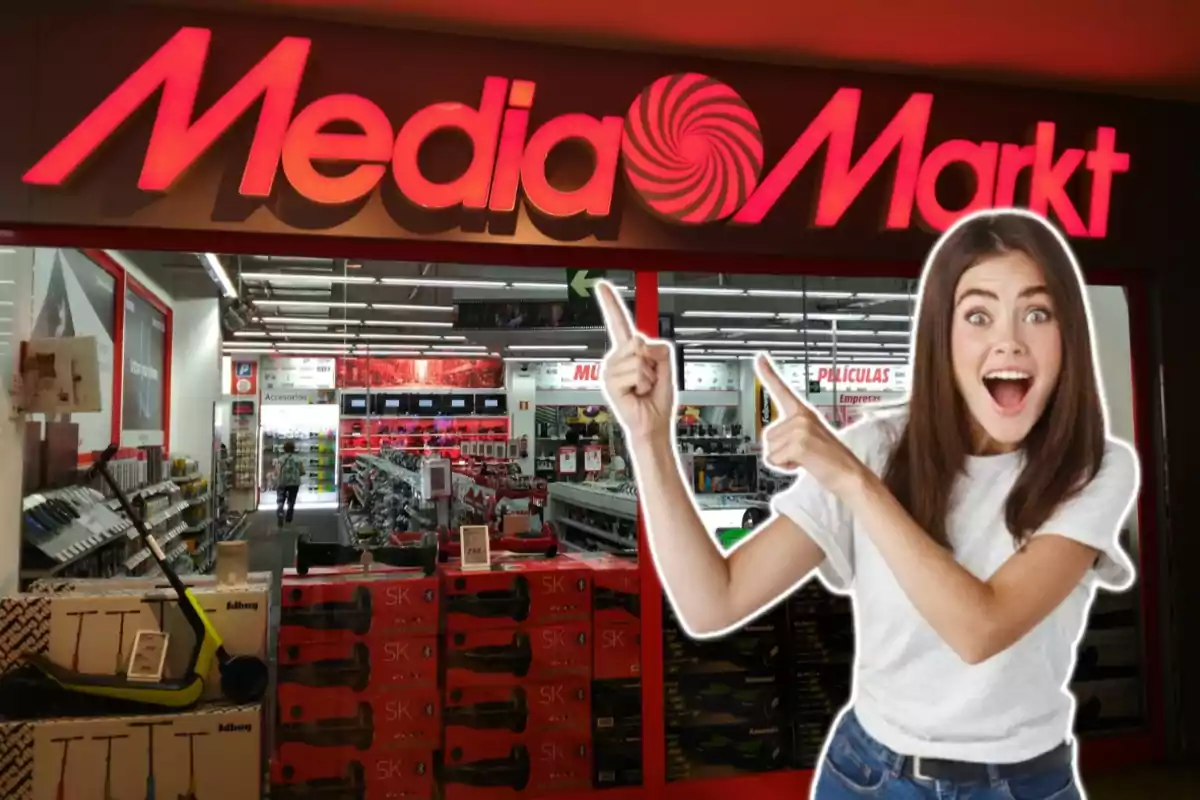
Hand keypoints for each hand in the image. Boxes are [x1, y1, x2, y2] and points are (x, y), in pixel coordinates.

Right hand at [596, 281, 675, 439]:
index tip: (600, 285)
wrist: (652, 422)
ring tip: (642, 389)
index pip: (619, 323)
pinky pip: (637, 372)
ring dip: (648, 376)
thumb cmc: (657, 398)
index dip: (610, 303)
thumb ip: (659, 347)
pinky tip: (636, 394)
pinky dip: (643, 384)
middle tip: (648, 380)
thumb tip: (641, 345)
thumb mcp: (666, 365)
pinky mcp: (610, 382)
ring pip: (639, 358)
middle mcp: (616, 358)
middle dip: (652, 362)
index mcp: (628, 351)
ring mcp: (611, 370)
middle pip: (639, 342)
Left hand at [756, 354, 866, 496]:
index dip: (767, 372)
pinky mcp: (799, 443)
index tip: (759, 357)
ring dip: (783, 460)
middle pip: (768, 436)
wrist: (851, 476)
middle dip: (780, 451)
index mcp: (804, 412)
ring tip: (806, 459)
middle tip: (804, 454)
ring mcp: (801, 428)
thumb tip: (772, 439)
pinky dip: (785, 467)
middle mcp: (801, 417)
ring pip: (769, 449)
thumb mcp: (810, 438)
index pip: (782, 389)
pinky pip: (774, 460)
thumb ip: (792, 432)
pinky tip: (804, 464)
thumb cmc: (831, 460)